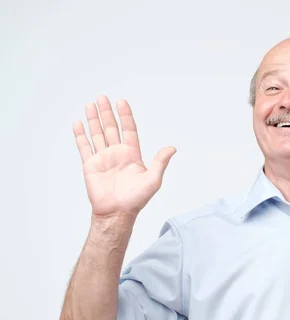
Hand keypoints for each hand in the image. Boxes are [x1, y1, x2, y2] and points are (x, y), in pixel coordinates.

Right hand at [73, 96, 175, 217]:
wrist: (116, 213)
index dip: (125, 116)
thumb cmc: (135, 199)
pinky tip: (78, 123)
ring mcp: (103, 158)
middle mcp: (117, 154)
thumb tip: (172, 148)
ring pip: (97, 134)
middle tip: (102, 97)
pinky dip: (81, 135)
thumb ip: (160, 162)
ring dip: (94, 119)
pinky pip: (84, 147)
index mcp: (132, 155)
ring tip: (90, 105)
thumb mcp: (153, 180)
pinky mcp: (90, 165)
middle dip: (107, 113)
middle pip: (111, 128)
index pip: (128, 130)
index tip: (121, 102)